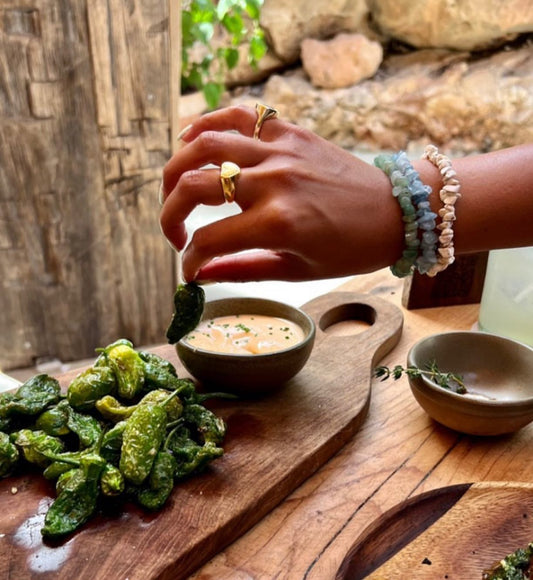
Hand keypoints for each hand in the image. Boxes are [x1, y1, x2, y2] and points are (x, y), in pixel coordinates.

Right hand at [160, 105, 401, 282]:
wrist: (395, 212)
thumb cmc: (350, 249)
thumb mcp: (296, 270)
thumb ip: (241, 270)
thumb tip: (199, 275)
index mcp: (277, 224)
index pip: (208, 240)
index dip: (190, 260)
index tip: (189, 270)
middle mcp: (274, 182)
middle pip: (192, 186)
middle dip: (169, 214)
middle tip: (173, 231)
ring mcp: (281, 151)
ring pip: (205, 144)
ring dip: (175, 167)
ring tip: (172, 188)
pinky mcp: (290, 132)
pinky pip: (238, 115)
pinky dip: (208, 123)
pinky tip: (191, 139)